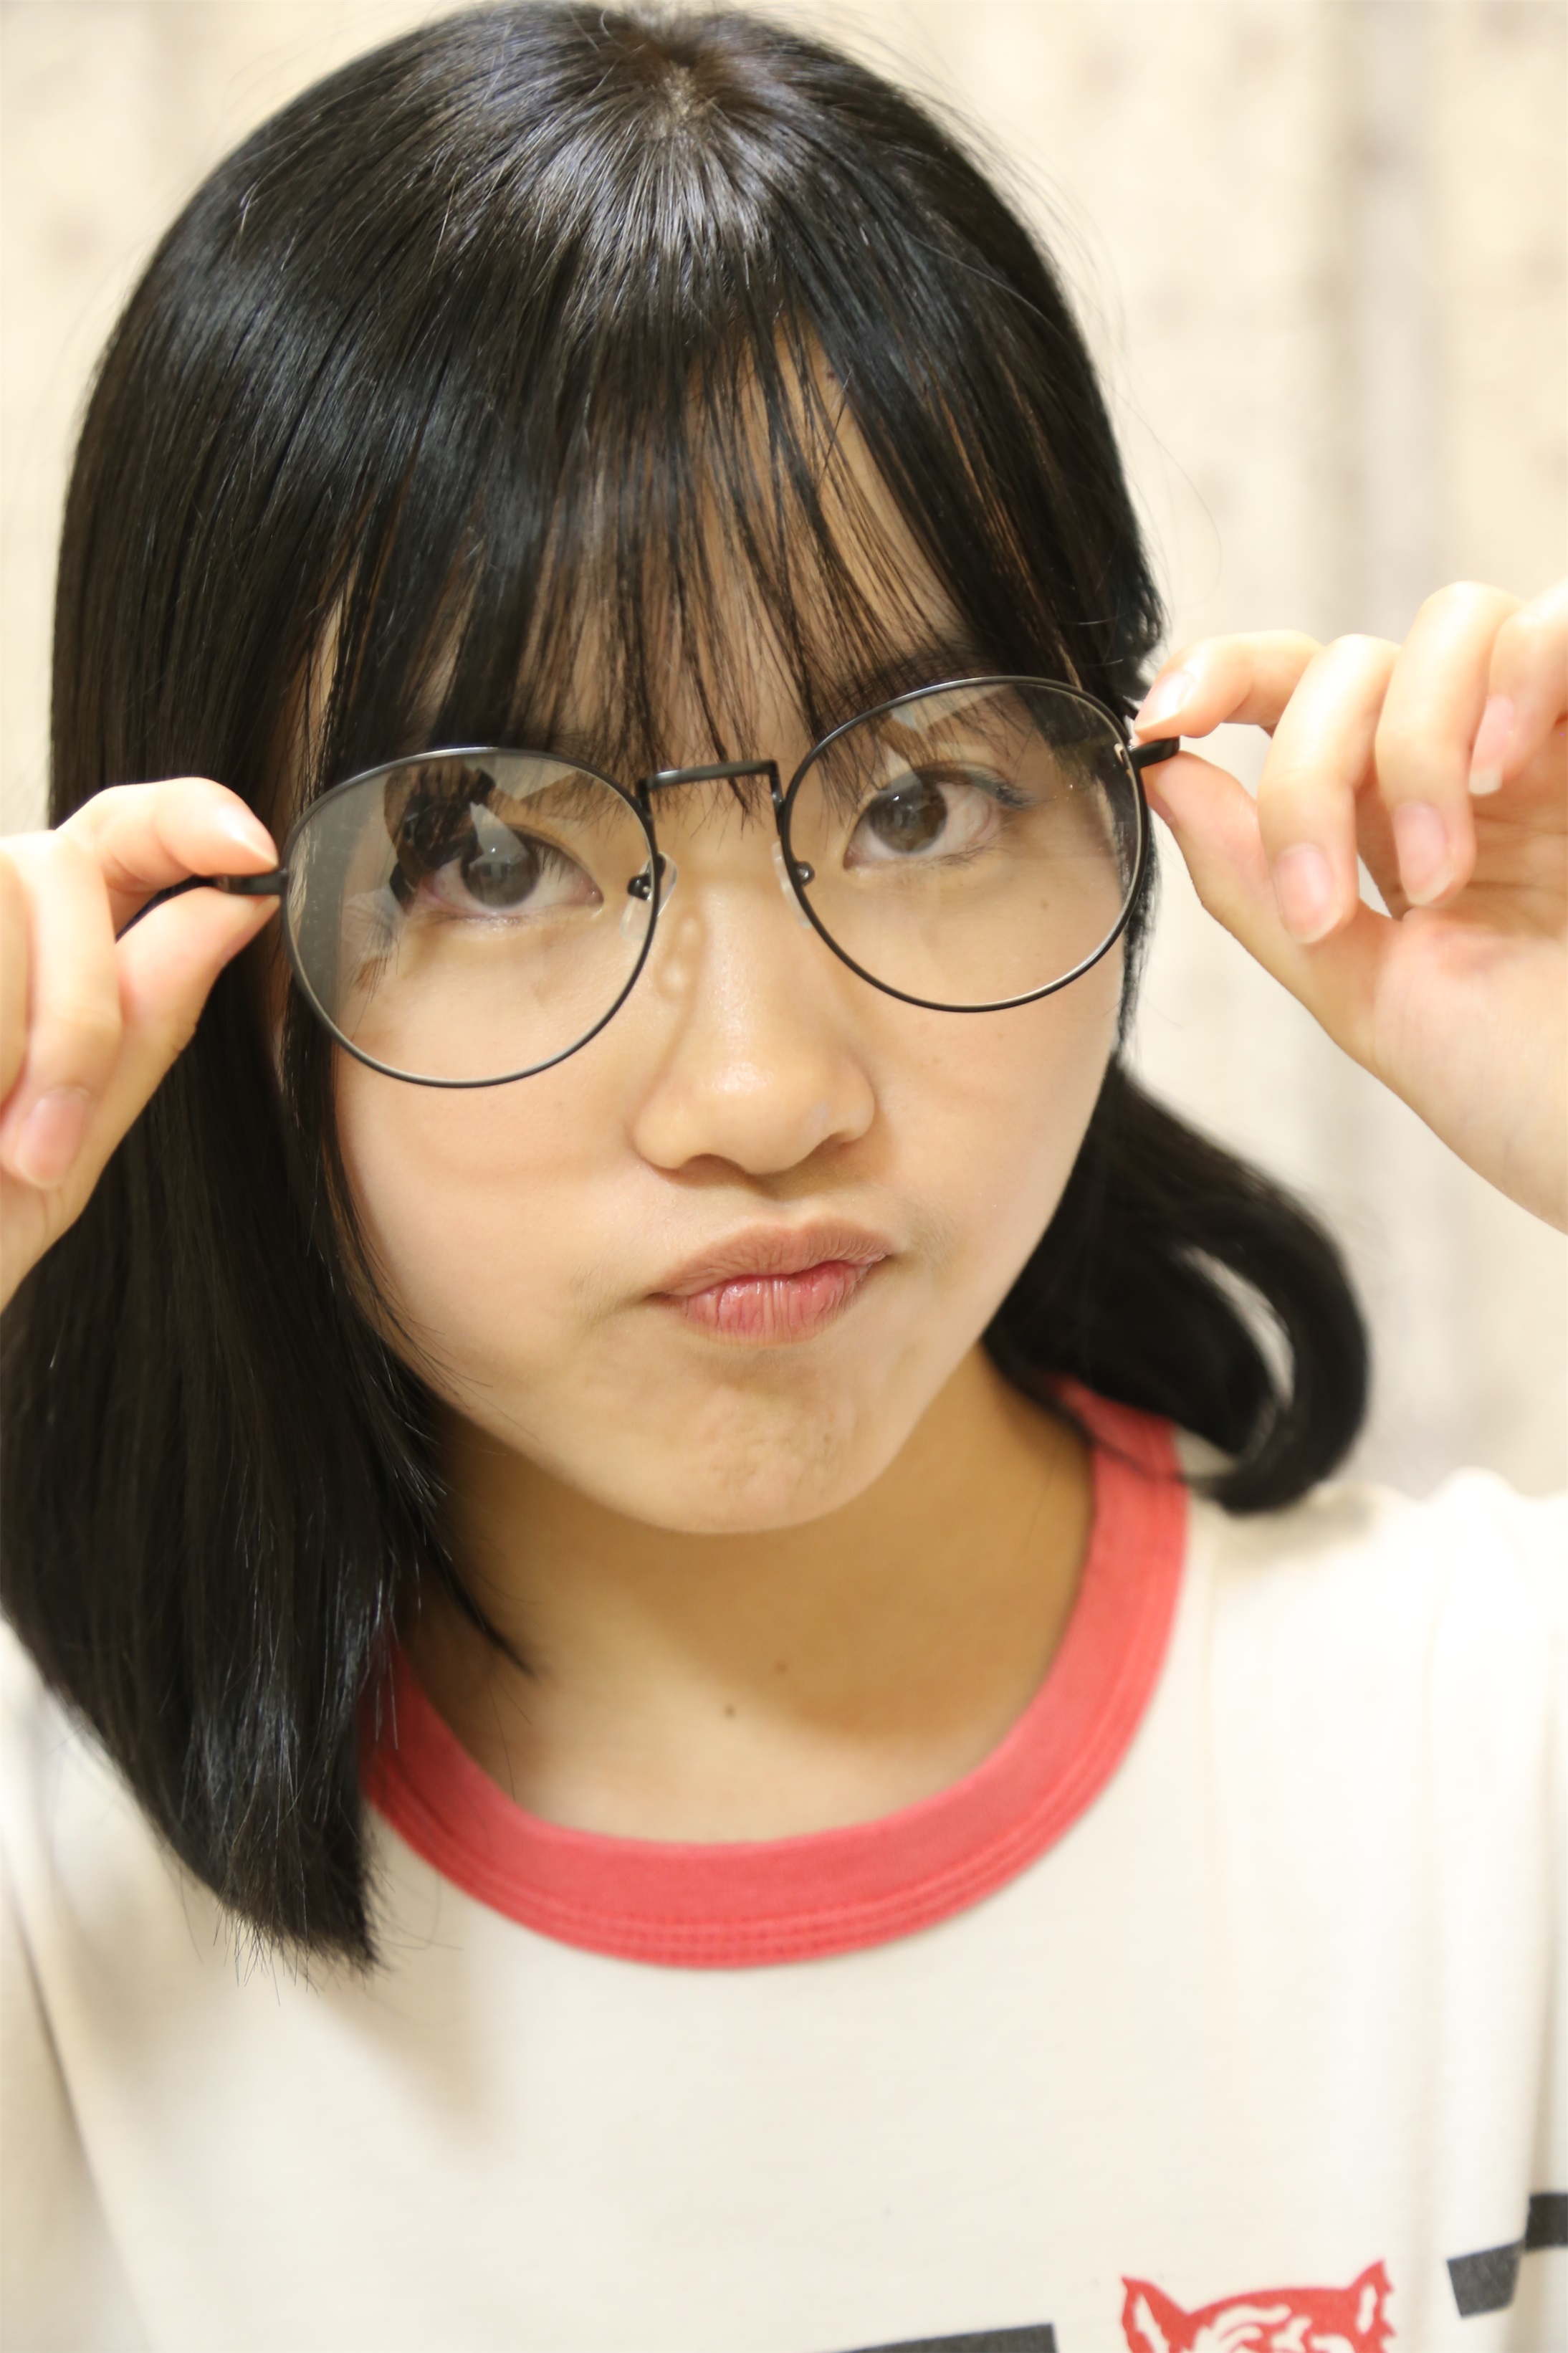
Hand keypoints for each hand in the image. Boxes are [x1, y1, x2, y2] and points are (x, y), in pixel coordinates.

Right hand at [0, 781, 279, 1308]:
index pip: (114, 835)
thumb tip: (236, 908)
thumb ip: (140, 1030)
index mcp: (27, 954)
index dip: (181, 816)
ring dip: (7, 1041)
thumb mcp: (60, 1156)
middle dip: (76, 1016)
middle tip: (40, 1154)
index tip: (248, 849)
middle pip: (53, 871)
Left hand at [1134, 579, 1566, 1229]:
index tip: (1161, 722)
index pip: (1298, 696)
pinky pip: (1564, 615)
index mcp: (1404, 823)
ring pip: (1453, 623)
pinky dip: (1517, 672)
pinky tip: (1505, 772)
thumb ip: (1258, 888)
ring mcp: (1560, 742)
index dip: (1222, 676)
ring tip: (1442, 875)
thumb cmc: (1528, 1093)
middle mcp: (1481, 765)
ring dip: (1413, 743)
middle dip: (1310, 773)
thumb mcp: (1365, 994)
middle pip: (1352, 664)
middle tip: (1326, 906)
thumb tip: (1162, 778)